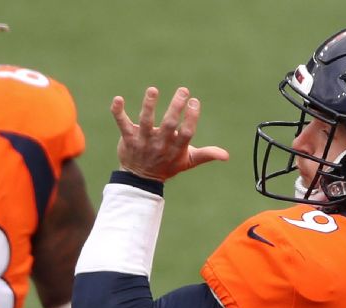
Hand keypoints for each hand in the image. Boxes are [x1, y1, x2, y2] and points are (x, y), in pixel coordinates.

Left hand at [111, 86, 228, 181]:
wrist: (141, 179)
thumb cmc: (168, 165)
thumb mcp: (188, 161)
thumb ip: (207, 155)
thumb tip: (227, 156)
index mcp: (176, 148)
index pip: (186, 132)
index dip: (191, 118)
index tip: (194, 102)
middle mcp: (160, 143)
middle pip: (168, 124)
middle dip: (175, 107)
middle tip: (183, 91)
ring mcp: (143, 141)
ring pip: (145, 121)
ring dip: (149, 105)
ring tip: (153, 90)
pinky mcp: (128, 138)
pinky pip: (122, 124)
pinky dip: (118, 112)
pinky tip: (118, 99)